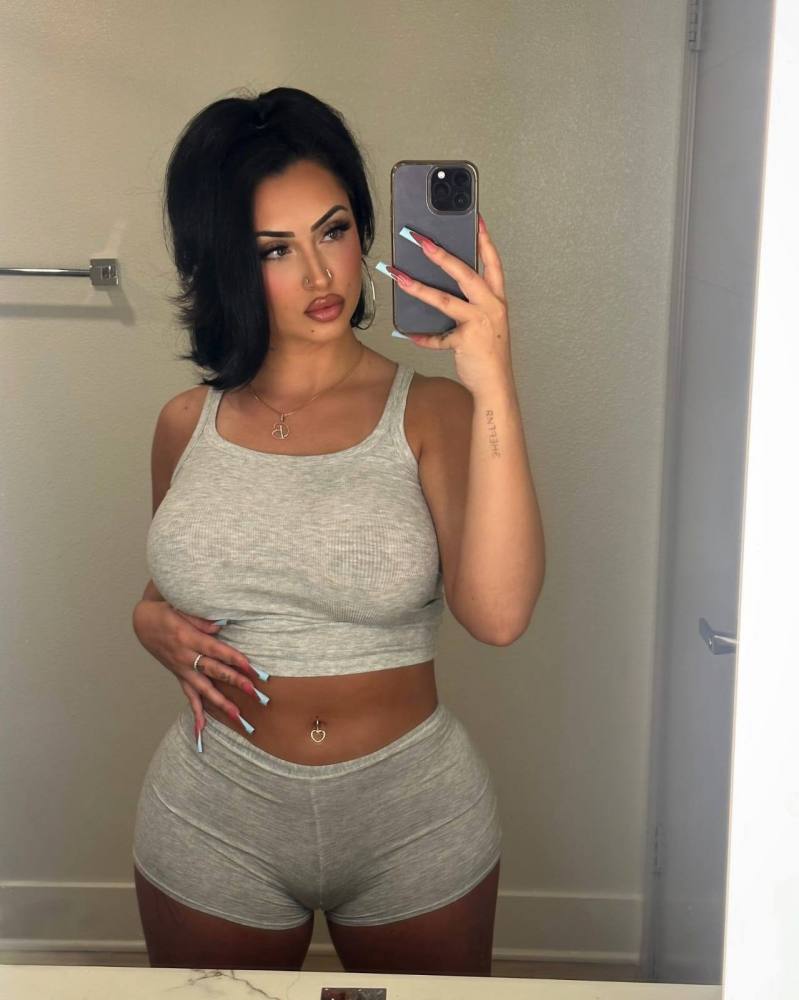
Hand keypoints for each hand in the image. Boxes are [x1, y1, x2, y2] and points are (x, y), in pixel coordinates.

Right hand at [132, 600, 263, 739]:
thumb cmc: (166, 613)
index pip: (216, 651)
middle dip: (234, 682)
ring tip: (236, 715)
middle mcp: (185, 657)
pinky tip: (201, 729)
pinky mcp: (179, 675)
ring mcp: (182, 669)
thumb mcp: (181, 609)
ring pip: (203, 689)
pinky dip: (195, 712)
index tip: (249, 667)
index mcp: (189, 639)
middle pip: (214, 672)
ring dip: (221, 703)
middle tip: (253, 692)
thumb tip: (219, 627)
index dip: (233, 659)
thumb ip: (201, 620)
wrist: (143, 623)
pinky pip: (188, 696)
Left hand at [384, 214, 512, 395]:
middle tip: (420, 240)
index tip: (476, 218)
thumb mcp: (486, 323)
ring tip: (399, 275)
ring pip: (445, 300)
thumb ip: (470, 305)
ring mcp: (479, 323)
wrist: (496, 385)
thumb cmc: (490, 353)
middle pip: (465, 274)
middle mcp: (491, 307)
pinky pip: (437, 337)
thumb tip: (441, 289)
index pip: (493, 262)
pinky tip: (407, 333)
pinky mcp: (465, 341)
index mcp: (497, 299)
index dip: (485, 240)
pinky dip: (422, 337)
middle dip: (441, 255)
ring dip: (418, 287)